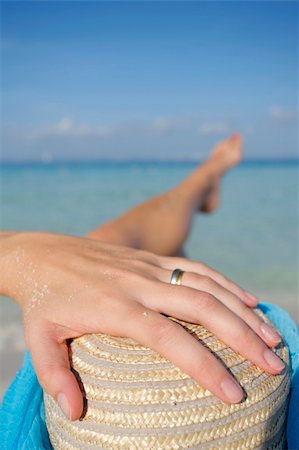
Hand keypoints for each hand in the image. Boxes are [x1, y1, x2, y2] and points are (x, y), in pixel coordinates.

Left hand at [1, 231, 283, 420]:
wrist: (41, 253)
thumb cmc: (41, 300)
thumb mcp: (38, 340)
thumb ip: (56, 376)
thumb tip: (76, 414)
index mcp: (115, 307)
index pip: (170, 338)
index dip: (205, 366)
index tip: (233, 392)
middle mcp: (139, 284)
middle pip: (202, 307)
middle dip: (243, 337)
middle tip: (275, 363)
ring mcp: (148, 267)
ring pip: (207, 284)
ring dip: (243, 309)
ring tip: (272, 336)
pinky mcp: (151, 258)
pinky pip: (197, 267)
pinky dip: (226, 282)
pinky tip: (248, 299)